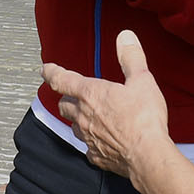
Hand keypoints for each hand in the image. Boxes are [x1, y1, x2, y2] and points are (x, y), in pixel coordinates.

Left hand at [46, 30, 172, 180]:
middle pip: (64, 104)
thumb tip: (125, 38)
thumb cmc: (144, 119)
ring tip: (89, 117)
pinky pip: (88, 147)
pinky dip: (92, 142)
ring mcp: (87, 137)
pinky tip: (102, 141)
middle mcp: (83, 115)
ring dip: (78, 120)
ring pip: (73, 126)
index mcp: (90, 94)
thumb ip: (131, 57)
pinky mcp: (96, 155)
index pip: (61, 79)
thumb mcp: (142, 80)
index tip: (45, 69)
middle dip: (66, 98)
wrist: (148, 155)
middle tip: (73, 95)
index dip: (51, 72)